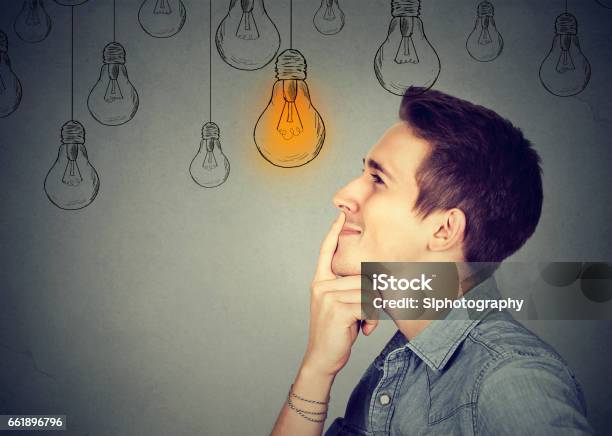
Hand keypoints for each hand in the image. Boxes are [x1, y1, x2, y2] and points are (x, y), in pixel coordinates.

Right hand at [301, 212, 378, 376]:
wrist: (322, 358)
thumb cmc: (336, 332)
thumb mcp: (341, 306)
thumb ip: (350, 291)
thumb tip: (374, 280)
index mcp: (320, 281)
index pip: (326, 252)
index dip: (334, 233)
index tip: (340, 216)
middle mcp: (321, 285)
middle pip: (361, 276)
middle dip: (372, 298)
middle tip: (367, 318)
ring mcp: (327, 295)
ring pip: (367, 290)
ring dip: (373, 310)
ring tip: (364, 324)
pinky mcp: (337, 307)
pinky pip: (367, 303)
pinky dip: (371, 318)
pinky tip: (362, 329)